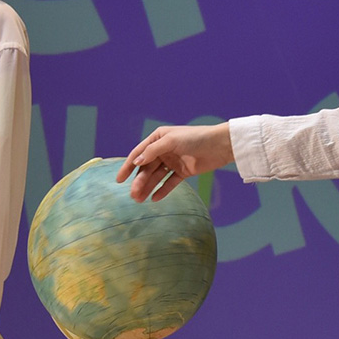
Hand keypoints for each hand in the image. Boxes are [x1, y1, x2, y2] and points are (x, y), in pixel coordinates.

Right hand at [116, 123, 233, 201]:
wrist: (220, 146)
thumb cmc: (195, 137)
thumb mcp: (171, 141)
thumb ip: (153, 151)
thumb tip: (136, 162)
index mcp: (158, 138)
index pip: (139, 154)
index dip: (128, 166)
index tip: (119, 180)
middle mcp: (163, 150)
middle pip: (147, 168)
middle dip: (139, 181)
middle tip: (133, 196)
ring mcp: (173, 161)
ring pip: (157, 177)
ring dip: (148, 187)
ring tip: (140, 200)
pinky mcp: (183, 172)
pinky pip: (170, 182)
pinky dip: (162, 190)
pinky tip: (154, 199)